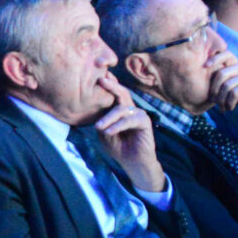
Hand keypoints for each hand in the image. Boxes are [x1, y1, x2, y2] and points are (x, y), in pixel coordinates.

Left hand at [89, 72, 165, 192]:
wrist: (133, 163)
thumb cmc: (118, 147)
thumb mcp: (104, 132)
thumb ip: (101, 119)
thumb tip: (93, 107)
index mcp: (119, 108)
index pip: (113, 93)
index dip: (107, 83)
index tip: (96, 74)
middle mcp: (129, 108)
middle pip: (121, 93)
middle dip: (111, 86)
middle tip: (100, 80)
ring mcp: (138, 114)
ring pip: (122, 109)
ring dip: (108, 118)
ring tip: (99, 127)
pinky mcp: (145, 122)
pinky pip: (129, 120)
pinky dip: (117, 126)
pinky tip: (108, 132)